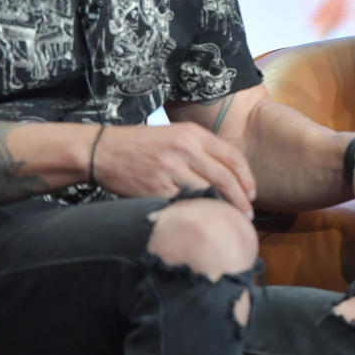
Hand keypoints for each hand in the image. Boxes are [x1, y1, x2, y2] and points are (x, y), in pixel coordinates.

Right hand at [92, 123, 256, 215]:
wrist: (102, 150)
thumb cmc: (143, 145)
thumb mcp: (176, 135)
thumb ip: (202, 151)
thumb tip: (230, 178)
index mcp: (193, 134)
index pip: (233, 157)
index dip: (247, 179)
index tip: (252, 195)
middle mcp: (185, 149)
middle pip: (225, 178)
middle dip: (241, 200)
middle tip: (247, 215)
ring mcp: (170, 169)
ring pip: (208, 192)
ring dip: (222, 209)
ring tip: (228, 220)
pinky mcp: (156, 188)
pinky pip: (184, 203)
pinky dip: (197, 213)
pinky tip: (202, 220)